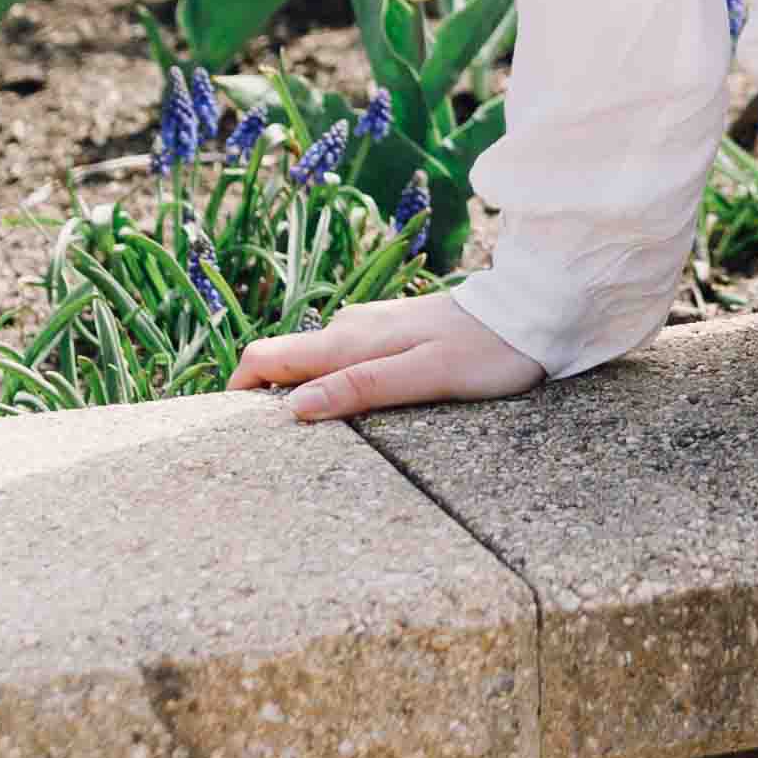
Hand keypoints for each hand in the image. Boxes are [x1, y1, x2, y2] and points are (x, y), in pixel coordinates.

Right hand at [238, 285, 541, 418]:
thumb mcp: (425, 376)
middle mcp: (351, 328)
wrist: (532, 312)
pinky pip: (343, 358)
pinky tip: (344, 407)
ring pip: (313, 360)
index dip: (237, 390)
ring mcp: (371, 327)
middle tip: (260, 445)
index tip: (225, 427)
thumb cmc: (486, 352)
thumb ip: (361, 388)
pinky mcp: (392, 332)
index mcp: (350, 340)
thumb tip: (296, 405)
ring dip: (297, 390)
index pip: (267, 357)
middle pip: (284, 360)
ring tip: (299, 436)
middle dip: (262, 395)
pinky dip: (328, 381)